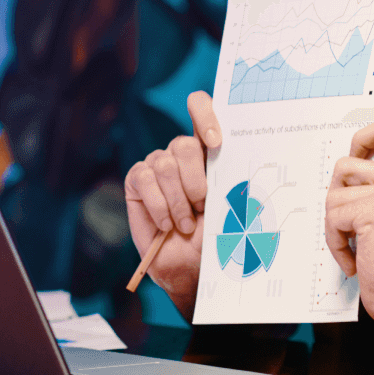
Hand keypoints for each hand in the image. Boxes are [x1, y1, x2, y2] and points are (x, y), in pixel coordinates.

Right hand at [124, 91, 221, 315]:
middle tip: (201, 207)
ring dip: (177, 201)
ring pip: (164, 164)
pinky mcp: (137, 179)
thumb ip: (227, 181)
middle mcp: (180, 153)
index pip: (199, 108)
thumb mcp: (227, 207)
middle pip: (183, 144)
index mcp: (207, 149)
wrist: (187, 265)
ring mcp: (157, 163)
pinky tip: (166, 223)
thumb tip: (236, 164)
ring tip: (183, 223)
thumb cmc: (211, 235)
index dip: (205, 114)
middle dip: (194, 181)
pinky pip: (144, 179)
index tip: (216, 142)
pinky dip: (158, 205)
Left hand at [325, 116, 373, 323]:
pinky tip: (353, 259)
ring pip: (333, 195)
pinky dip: (335, 243)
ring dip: (334, 226)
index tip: (358, 159)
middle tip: (348, 224)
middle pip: (342, 164)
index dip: (364, 137)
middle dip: (335, 198)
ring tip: (354, 245)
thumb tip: (341, 171)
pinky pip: (334, 218)